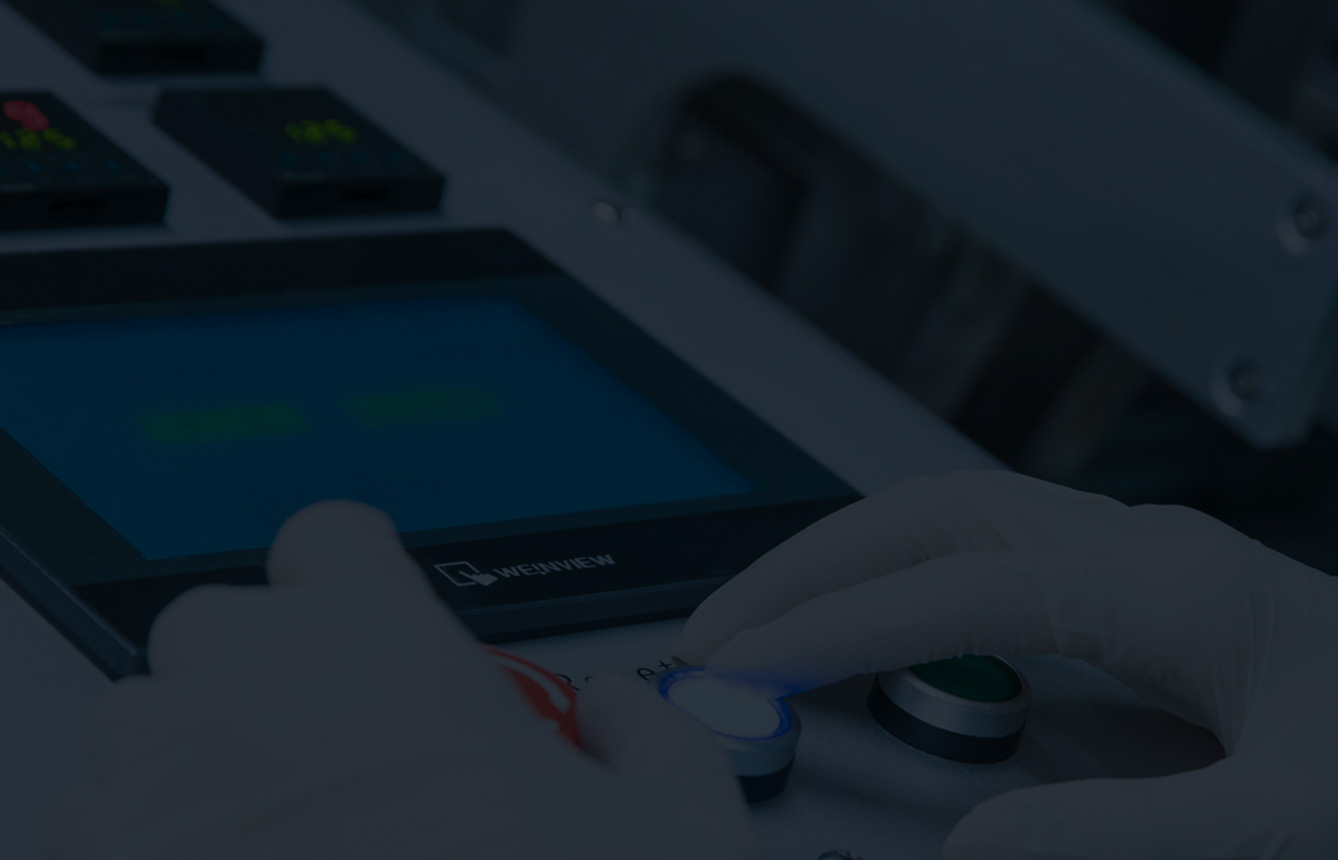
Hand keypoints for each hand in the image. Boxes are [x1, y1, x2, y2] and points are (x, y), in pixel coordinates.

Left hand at [53, 501, 755, 859]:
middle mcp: (261, 697)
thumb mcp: (679, 832)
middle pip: (219, 625)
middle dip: (268, 674)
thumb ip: (656, 740)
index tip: (371, 627)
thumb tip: (621, 714)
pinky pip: (96, 823)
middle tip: (338, 750)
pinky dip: (152, 842)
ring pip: (143, 723)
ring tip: (281, 827)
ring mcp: (171, 790)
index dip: (356, 584)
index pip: (331, 542)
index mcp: (393, 654)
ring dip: (198, 757)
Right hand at [677, 471, 1337, 859]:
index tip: (740, 669)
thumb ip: (1116, 843)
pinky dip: (913, 595)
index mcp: (1173, 587)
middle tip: (718, 636)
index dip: (837, 626)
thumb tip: (965, 846)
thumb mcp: (1283, 837)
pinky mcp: (1155, 608)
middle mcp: (1149, 554)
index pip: (960, 583)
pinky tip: (879, 651)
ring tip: (769, 636)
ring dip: (855, 567)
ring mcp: (1150, 571)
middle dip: (814, 562)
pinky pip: (1001, 572)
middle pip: (938, 512)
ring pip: (963, 525)